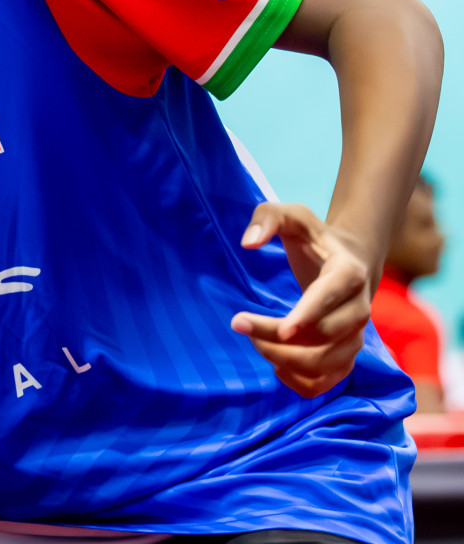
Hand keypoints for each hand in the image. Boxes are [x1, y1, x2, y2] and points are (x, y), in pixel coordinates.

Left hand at [231, 202, 372, 398]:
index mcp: (348, 273)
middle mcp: (359, 309)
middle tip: (239, 323)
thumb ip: (268, 218)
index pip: (330, 298)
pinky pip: (327, 383)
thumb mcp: (292, 216)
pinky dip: (300, 383)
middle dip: (276, 337)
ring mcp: (356, 337)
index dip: (307, 316)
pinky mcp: (348, 357)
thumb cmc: (314, 239)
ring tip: (254, 340)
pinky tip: (275, 365)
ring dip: (284, 360)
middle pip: (322, 335)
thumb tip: (249, 242)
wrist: (351, 262)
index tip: (281, 328)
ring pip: (325, 364)